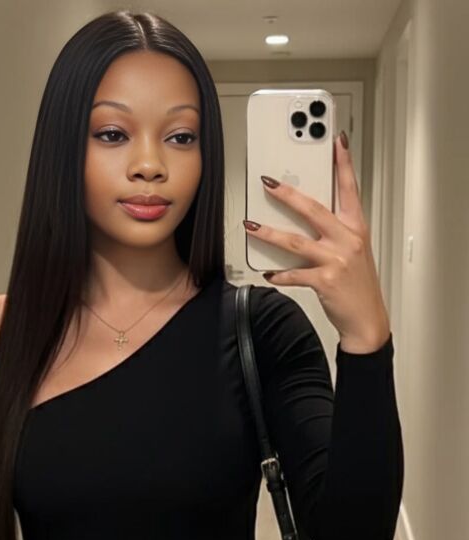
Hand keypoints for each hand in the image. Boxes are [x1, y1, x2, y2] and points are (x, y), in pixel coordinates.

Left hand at [243, 131, 390, 352]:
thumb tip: (303, 219)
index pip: (350, 189)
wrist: (366, 318)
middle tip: (268, 183)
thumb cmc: (358, 285)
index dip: (343, 164)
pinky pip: (294, 274)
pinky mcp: (325, 281)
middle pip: (314, 210)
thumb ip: (334, 232)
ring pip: (296, 241)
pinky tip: (267, 273)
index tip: (336, 141)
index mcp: (356, 228)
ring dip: (270, 233)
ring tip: (251, 226)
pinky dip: (279, 274)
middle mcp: (347, 240)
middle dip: (288, 194)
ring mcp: (336, 260)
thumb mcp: (354, 251)